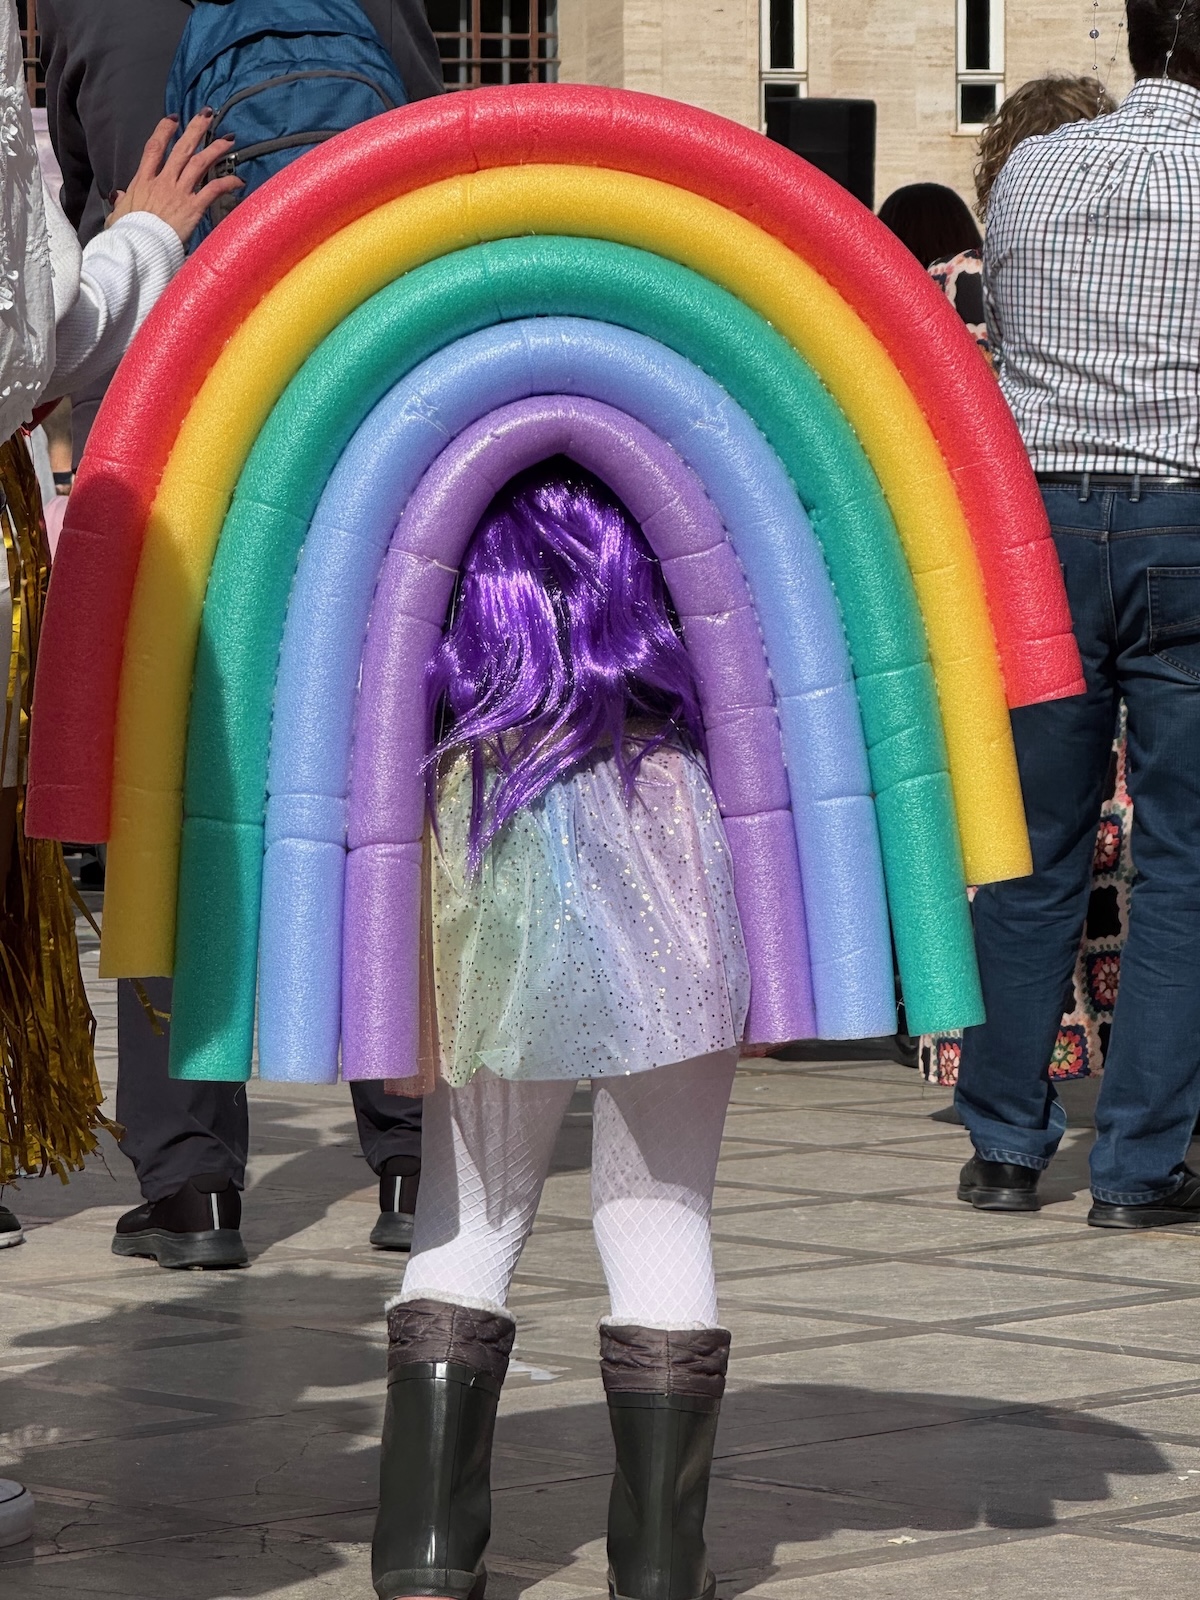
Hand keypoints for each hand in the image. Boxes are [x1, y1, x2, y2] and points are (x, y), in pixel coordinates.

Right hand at [106, 111, 242, 241]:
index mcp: (143, 181)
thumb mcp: (119, 214)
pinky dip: (227, 183)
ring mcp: (178, 193)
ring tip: (229, 139)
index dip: (164, 131)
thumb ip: (122, 202)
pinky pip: (212, 190)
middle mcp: (163, 182)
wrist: (137, 246)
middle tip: (207, 115)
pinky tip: (239, 180)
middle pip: (181, 149)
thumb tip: (119, 196)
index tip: (173, 119)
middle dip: (195, 130)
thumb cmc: (127, 233)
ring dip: (214, 149)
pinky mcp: (192, 208)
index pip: (154, 148)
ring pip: (199, 164)